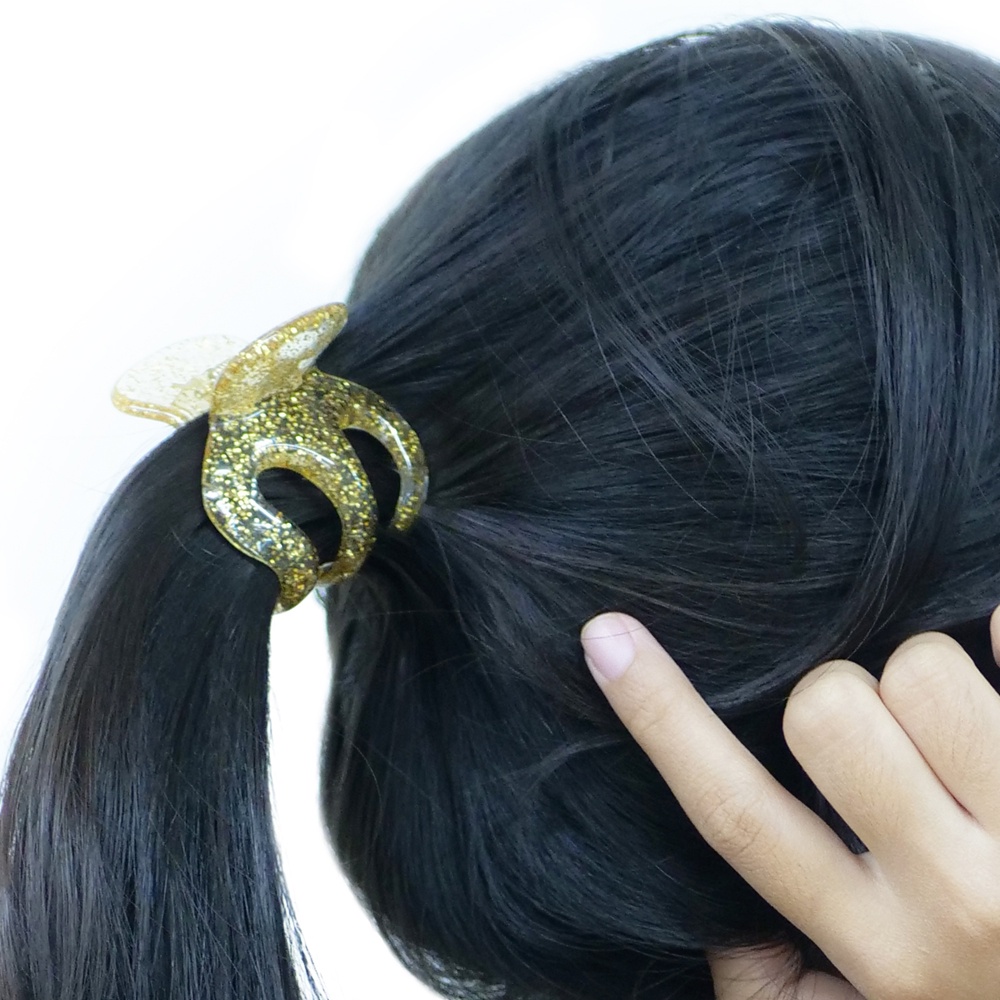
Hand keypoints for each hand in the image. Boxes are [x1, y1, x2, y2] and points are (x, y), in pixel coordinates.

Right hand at [579, 607, 999, 999]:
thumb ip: (762, 980)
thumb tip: (703, 903)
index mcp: (879, 953)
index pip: (734, 816)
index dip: (658, 717)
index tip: (604, 634)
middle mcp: (959, 903)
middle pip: (831, 712)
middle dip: (841, 697)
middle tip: (883, 737)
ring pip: (928, 668)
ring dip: (932, 678)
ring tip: (967, 736)